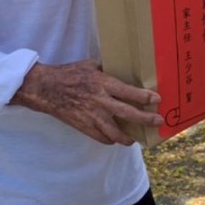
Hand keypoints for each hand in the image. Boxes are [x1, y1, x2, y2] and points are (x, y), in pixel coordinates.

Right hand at [12, 60, 161, 145]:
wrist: (46, 89)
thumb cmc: (69, 74)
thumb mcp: (90, 65)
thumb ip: (107, 69)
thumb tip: (123, 69)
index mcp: (102, 83)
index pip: (129, 92)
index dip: (145, 97)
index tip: (157, 100)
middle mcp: (99, 101)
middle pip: (128, 113)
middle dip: (145, 119)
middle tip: (157, 121)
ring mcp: (91, 116)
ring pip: (115, 132)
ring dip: (128, 137)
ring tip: (136, 138)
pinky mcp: (84, 126)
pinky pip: (102, 138)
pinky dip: (111, 140)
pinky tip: (116, 139)